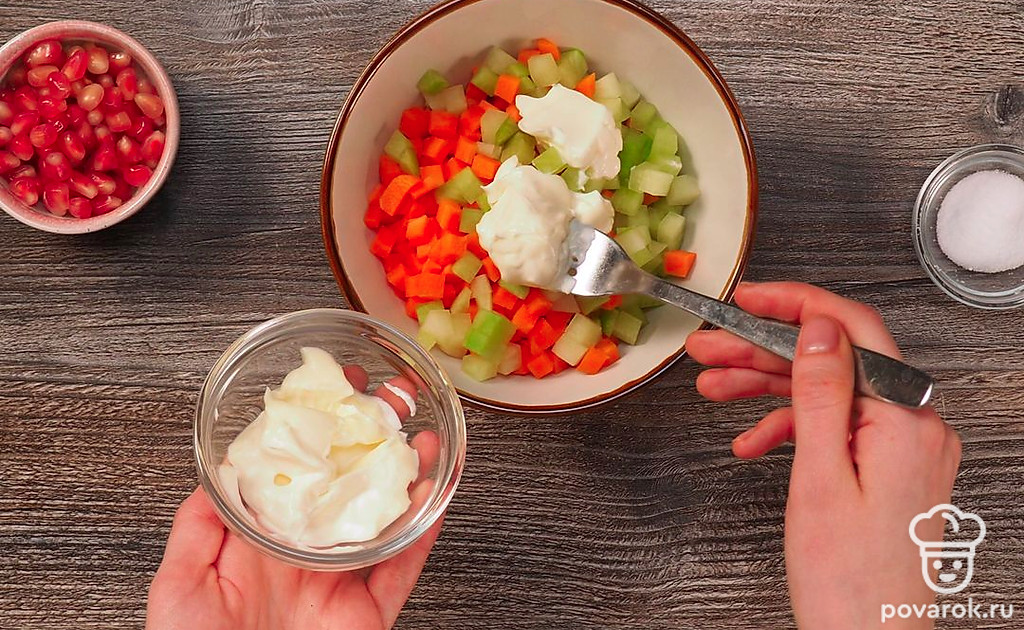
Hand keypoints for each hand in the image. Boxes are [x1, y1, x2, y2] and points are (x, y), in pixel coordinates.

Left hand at [146, 367, 441, 629]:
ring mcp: (340, 580)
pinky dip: (424, 529)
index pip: (292, 478)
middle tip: (382, 402)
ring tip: (420, 437)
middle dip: (366, 444)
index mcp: (259, 546)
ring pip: (382, 518)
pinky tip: (434, 494)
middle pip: (344, 488)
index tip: (323, 396)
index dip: (310, 436)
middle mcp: (304, 557)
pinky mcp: (370, 608)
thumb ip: (194, 529)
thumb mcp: (178, 585)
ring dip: (405, 476)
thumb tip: (211, 477)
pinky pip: (403, 563)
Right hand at [687, 282, 960, 628]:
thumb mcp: (820, 477)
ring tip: (715, 388)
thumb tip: (816, 330)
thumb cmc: (850, 583)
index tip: (750, 299)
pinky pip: (837, 430)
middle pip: (833, 362)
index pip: (853, 331)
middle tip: (710, 348)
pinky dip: (791, 429)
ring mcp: (903, 448)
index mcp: (905, 421)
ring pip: (829, 394)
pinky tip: (753, 441)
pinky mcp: (888, 468)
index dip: (796, 305)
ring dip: (768, 388)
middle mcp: (914, 427)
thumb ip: (820, 395)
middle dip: (764, 352)